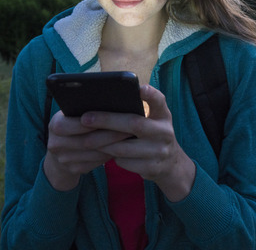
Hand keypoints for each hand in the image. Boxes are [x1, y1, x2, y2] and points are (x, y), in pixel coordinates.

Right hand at [43, 112, 132, 190]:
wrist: (58, 154)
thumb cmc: (72, 126)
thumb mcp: (71, 115)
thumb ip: (84, 109)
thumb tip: (112, 100)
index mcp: (55, 124)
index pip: (77, 123)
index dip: (98, 121)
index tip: (118, 116)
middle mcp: (56, 143)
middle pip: (88, 140)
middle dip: (111, 134)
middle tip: (130, 129)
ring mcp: (63, 159)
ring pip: (94, 153)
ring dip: (114, 146)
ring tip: (129, 138)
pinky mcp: (73, 169)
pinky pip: (96, 163)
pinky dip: (110, 155)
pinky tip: (121, 148)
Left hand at [80, 84, 196, 201]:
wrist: (170, 165)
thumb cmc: (152, 136)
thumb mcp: (154, 121)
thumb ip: (139, 111)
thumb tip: (104, 102)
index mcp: (163, 116)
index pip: (159, 101)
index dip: (150, 94)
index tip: (140, 88)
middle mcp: (164, 132)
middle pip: (133, 124)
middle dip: (107, 120)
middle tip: (85, 118)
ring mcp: (160, 151)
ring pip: (123, 147)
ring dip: (102, 143)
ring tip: (86, 138)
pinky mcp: (152, 168)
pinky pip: (124, 163)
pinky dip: (111, 157)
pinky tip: (103, 153)